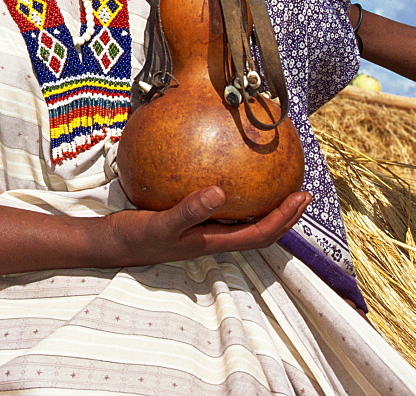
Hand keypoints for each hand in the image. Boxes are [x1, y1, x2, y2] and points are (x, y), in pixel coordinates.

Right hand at [103, 186, 310, 266]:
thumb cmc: (137, 237)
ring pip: (245, 221)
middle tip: (302, 192)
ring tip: (278, 184)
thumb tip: (220, 191)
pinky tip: (229, 172)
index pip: (259, 234)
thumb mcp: (163, 223)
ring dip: (266, 207)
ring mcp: (203, 230)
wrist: (114, 243)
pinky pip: (222, 207)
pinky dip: (236, 194)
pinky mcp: (192, 220)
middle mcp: (213, 237)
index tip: (301, 197)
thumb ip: (190, 210)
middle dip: (285, 215)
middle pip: (260, 231)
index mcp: (213, 242)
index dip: (283, 219)